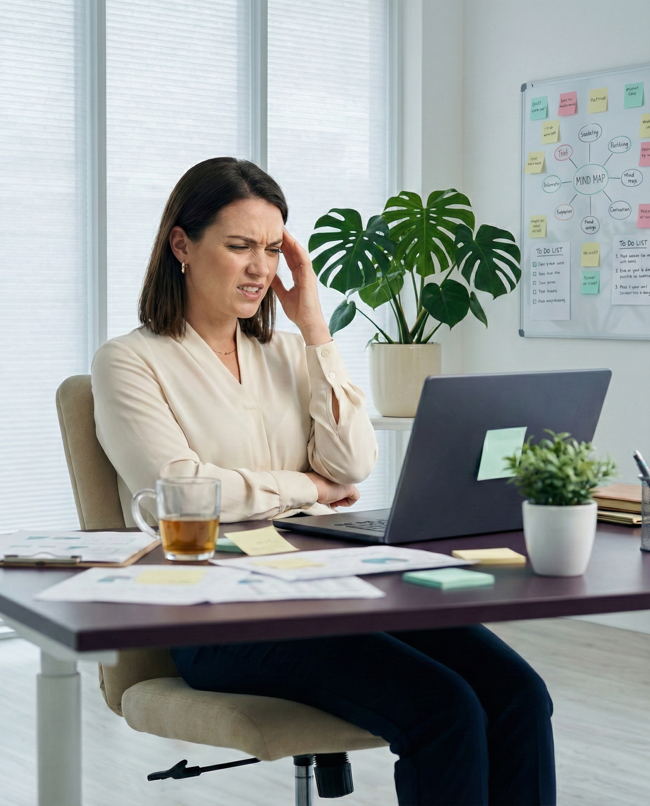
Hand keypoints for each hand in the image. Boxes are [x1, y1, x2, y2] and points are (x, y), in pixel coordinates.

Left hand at [271, 229, 330, 344]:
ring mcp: (308, 274)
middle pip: (294, 251)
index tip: (271, 235)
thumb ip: (277, 283)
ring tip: (282, 229)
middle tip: (275, 226)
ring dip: (291, 241)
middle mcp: (304, 272)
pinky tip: (291, 242)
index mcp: (298, 275)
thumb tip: (268, 274)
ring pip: (299, 252)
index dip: (281, 245)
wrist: (307, 322)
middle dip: (285, 239)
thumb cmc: (298, 311)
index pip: (289, 256)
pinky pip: (305, 260)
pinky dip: (298, 250)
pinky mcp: (310, 277)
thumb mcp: (283, 294)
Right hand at [305, 471, 359, 508]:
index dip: (334, 494)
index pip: (340, 484)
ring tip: (332, 501)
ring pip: (349, 493)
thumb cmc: (312, 485)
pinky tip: (338, 503)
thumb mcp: (320, 484)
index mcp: (335, 472)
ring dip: (341, 500)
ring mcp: (347, 481)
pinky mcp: (350, 488)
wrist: (312, 486)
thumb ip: (326, 485)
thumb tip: (327, 493)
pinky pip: (355, 497)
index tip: (328, 497)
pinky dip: (348, 503)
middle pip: (345, 489)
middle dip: (338, 497)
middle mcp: (343, 475)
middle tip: (330, 500)